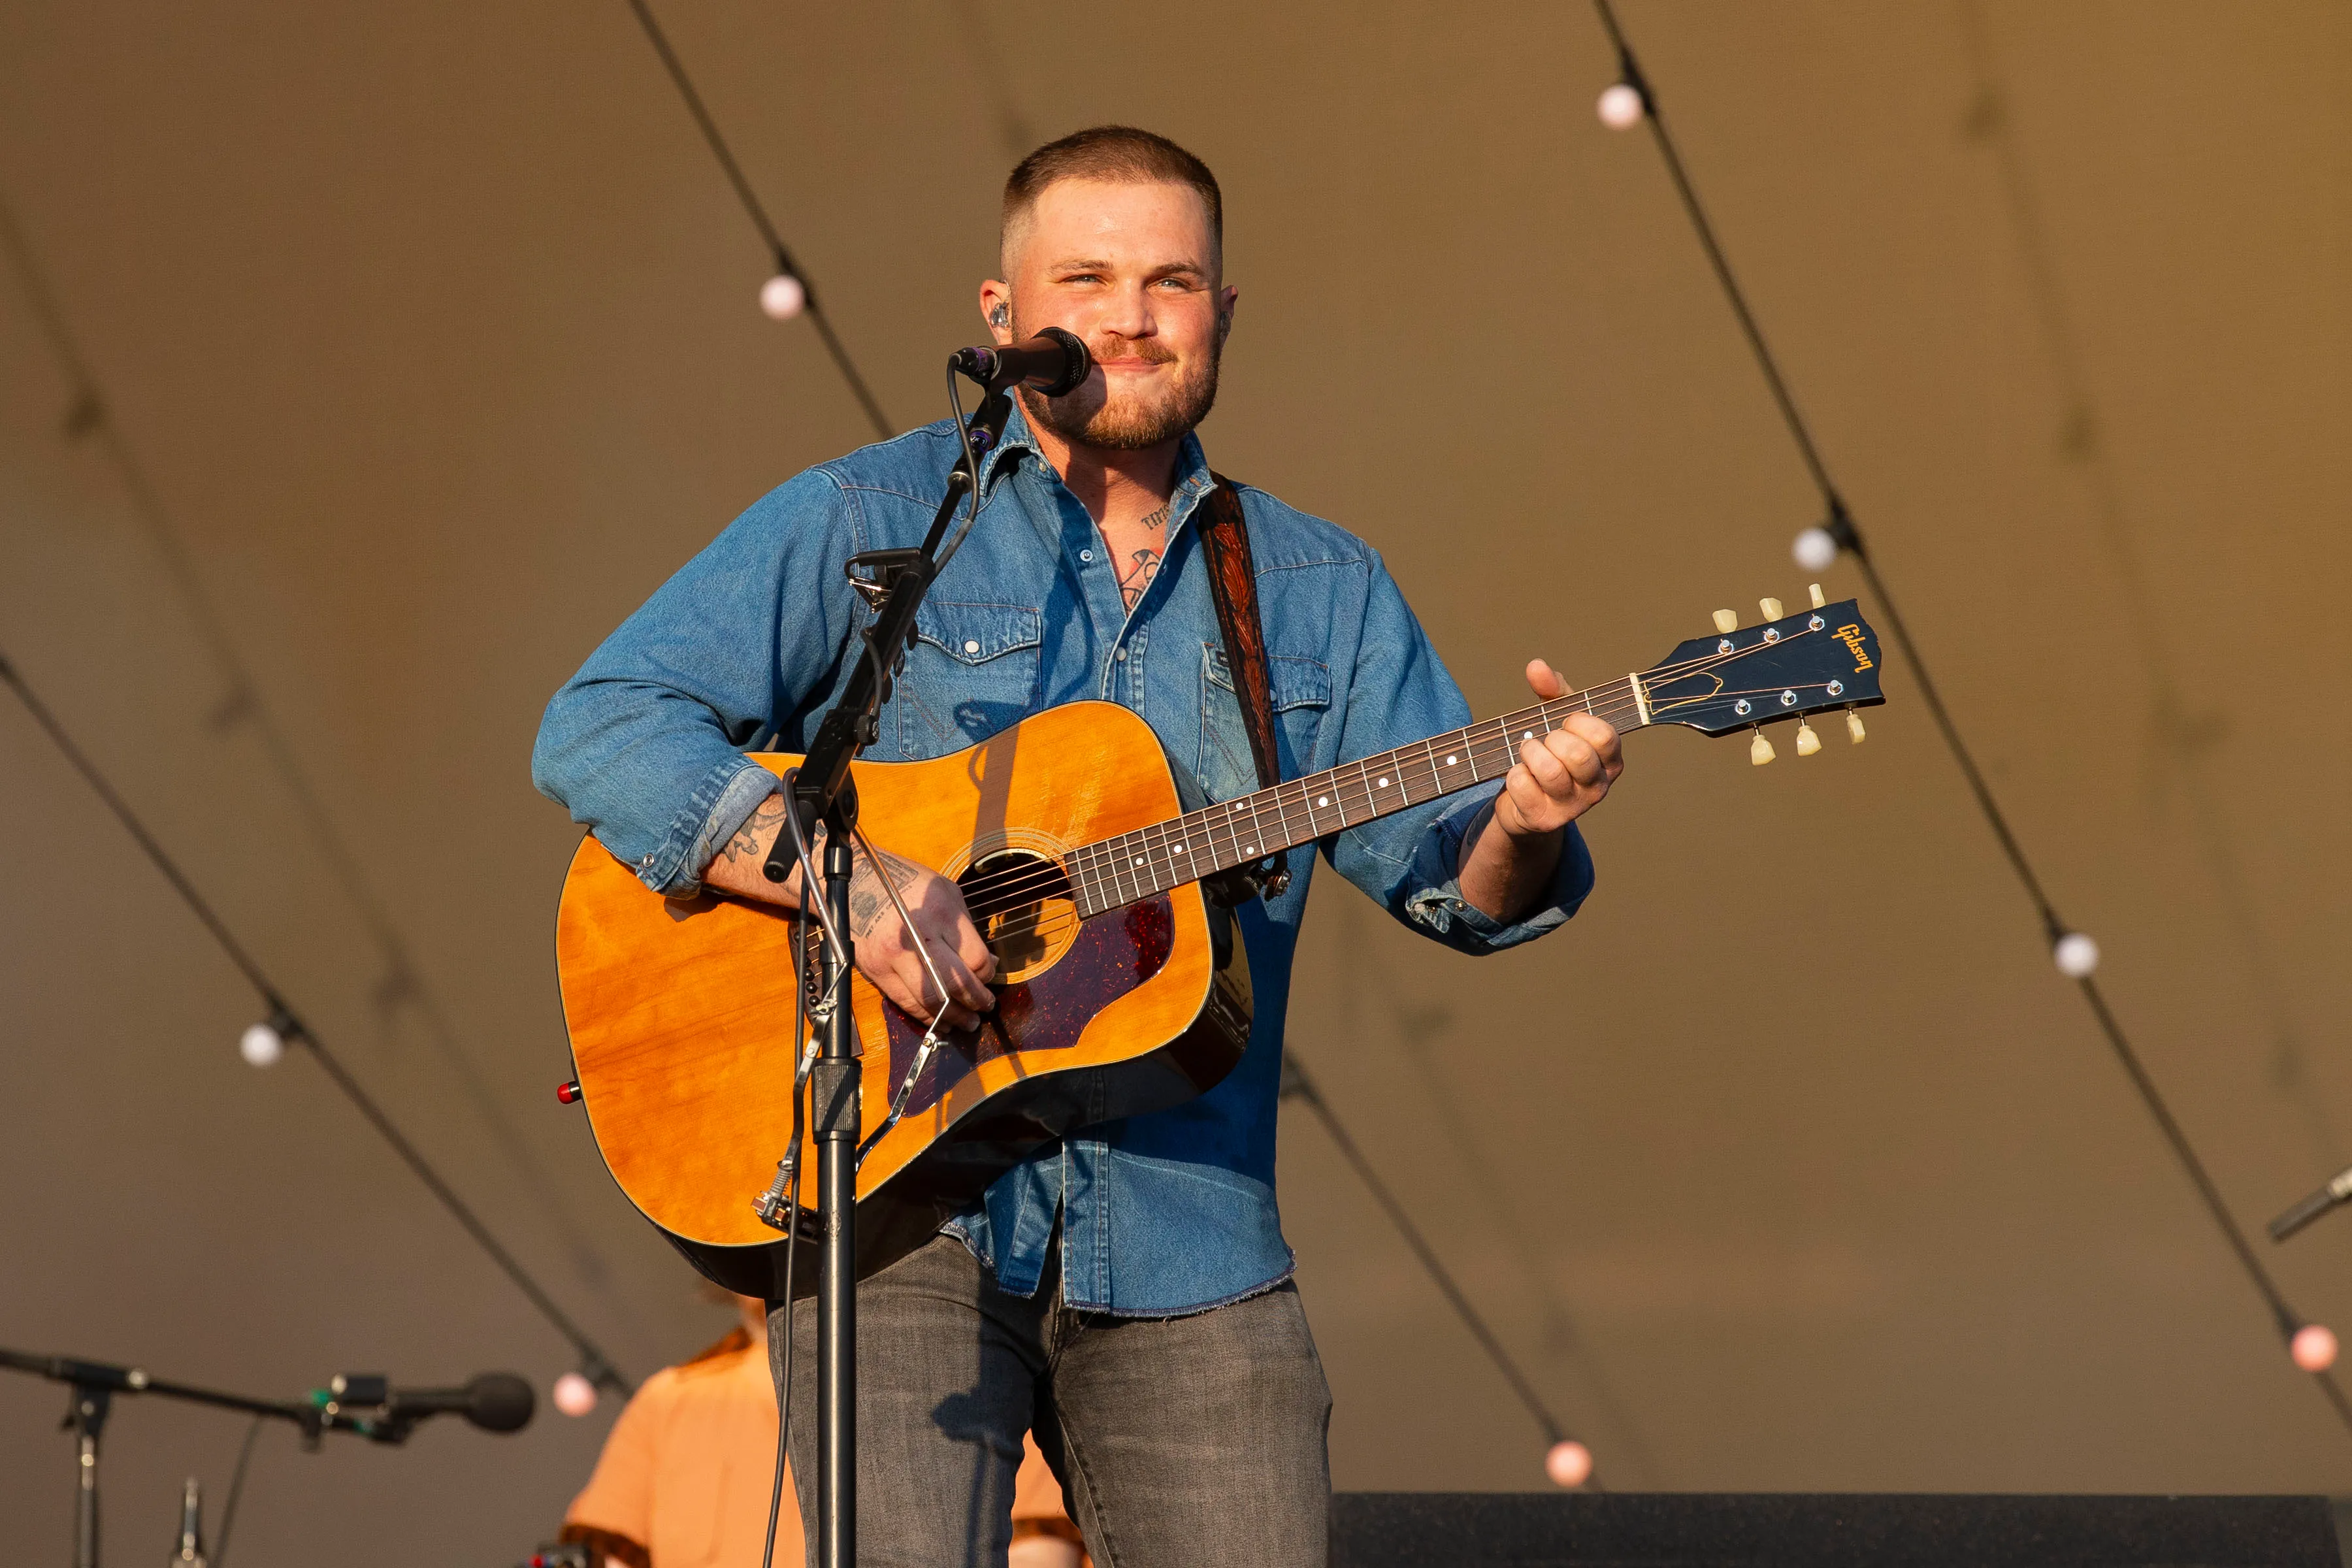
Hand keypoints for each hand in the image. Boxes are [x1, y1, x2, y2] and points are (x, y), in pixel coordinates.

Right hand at [847, 847, 998, 1030]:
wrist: (856, 885)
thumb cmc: (906, 885)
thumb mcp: (945, 892)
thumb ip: (966, 927)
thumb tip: (987, 962)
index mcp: (940, 913)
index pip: (975, 957)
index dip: (988, 973)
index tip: (991, 977)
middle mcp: (918, 936)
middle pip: (956, 983)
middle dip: (976, 1000)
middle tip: (986, 1007)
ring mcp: (895, 957)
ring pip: (931, 999)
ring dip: (954, 1016)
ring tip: (968, 1022)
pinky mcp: (878, 972)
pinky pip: (906, 1002)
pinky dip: (927, 1017)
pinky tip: (941, 1022)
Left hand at [1492, 659, 1623, 837]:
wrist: (1524, 804)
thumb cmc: (1548, 754)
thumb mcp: (1555, 718)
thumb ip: (1551, 689)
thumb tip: (1537, 666)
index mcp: (1610, 761)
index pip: (1604, 735)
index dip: (1578, 722)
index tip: (1566, 724)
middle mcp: (1597, 787)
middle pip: (1578, 755)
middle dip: (1552, 739)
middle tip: (1544, 740)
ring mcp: (1572, 808)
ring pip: (1551, 772)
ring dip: (1530, 754)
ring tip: (1526, 753)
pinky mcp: (1543, 820)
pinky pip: (1523, 786)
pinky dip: (1513, 774)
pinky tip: (1517, 775)